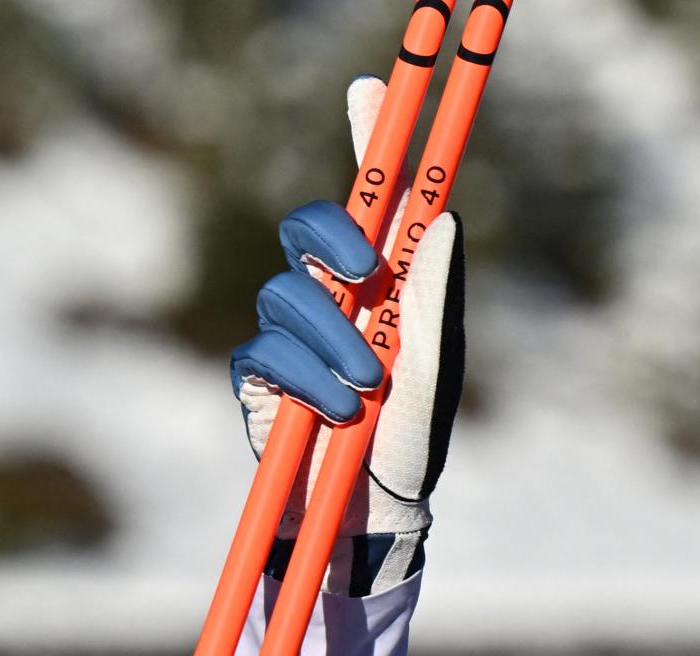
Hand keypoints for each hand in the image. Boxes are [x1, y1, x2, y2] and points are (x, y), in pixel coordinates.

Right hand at [229, 76, 465, 592]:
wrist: (368, 521)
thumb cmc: (411, 450)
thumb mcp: (433, 376)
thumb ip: (432, 301)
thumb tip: (444, 218)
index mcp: (384, 290)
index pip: (374, 203)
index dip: (369, 142)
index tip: (370, 89)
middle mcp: (335, 300)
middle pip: (311, 227)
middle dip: (335, 239)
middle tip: (364, 270)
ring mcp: (290, 334)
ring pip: (288, 290)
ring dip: (333, 337)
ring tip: (366, 388)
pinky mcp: (256, 376)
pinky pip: (264, 349)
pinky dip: (304, 379)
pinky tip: (335, 412)